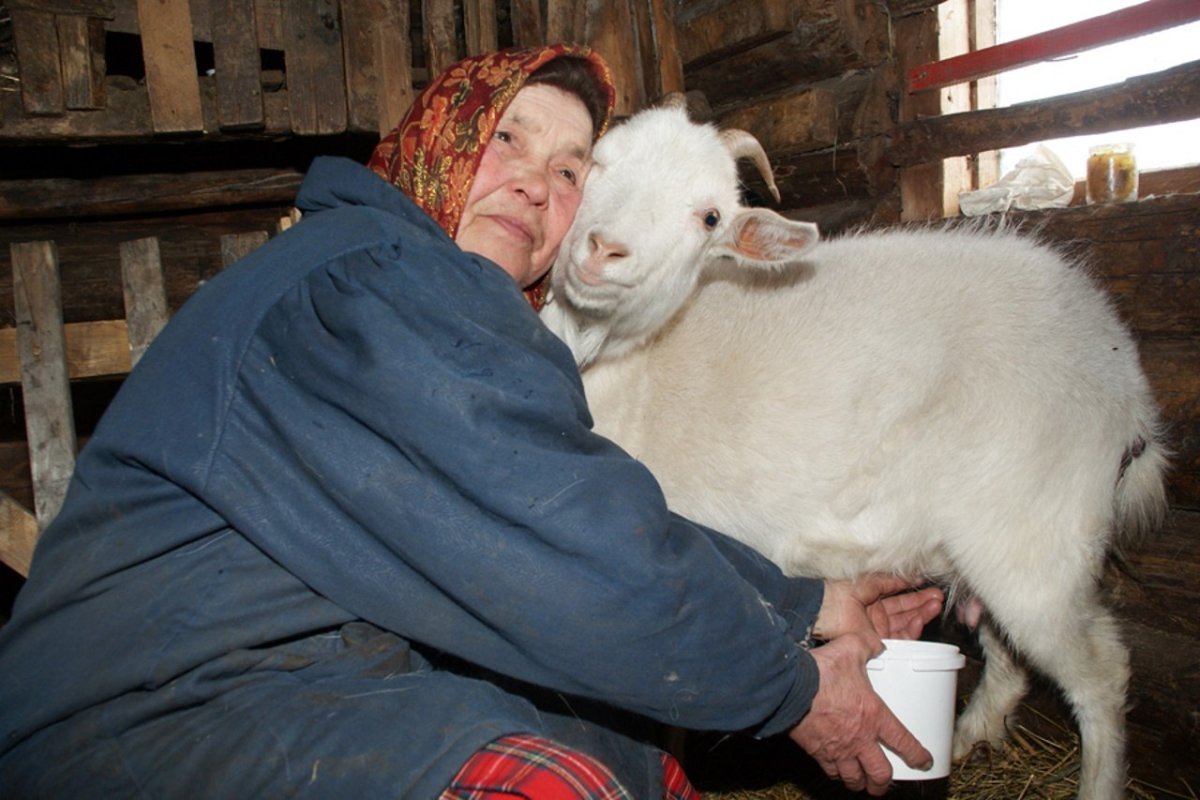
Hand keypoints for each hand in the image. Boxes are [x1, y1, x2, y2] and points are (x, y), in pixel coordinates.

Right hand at [789, 633, 932, 794]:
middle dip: (884, 782)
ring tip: (862, 784)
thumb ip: (868, 645)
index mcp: (874, 716)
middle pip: (880, 773)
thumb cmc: (822, 671)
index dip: (917, 755)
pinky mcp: (817, 752)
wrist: (790, 687)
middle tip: (884, 783)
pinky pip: (831, 772)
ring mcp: (838, 749)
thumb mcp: (851, 648)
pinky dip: (836, 775)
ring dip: (861, 783)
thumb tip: (876, 644)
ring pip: (855, 778)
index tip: (924, 762)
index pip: (903, 742)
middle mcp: (860, 738)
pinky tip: (837, 772)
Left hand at [813, 575, 942, 643]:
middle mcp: (875, 614)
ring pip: (905, 623)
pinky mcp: (877, 643)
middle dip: (923, 603)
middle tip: (939, 597)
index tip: (929, 586)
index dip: (914, 592)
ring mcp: (877, 629)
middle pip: (905, 610)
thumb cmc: (839, 593)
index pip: (898, 596)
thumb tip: (913, 577)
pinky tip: (920, 619)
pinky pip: (900, 638)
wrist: (823, 611)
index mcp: (871, 598)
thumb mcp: (870, 582)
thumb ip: (892, 580)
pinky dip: (912, 629)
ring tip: (936, 605)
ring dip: (922, 615)